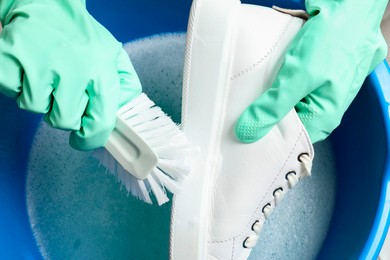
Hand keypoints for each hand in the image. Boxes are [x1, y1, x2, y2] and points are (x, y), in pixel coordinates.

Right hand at [0, 0, 141, 149]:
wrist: (47, 2)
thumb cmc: (82, 35)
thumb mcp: (114, 55)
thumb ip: (125, 85)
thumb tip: (122, 113)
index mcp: (102, 69)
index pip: (100, 121)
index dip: (91, 138)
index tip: (84, 139)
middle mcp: (72, 67)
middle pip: (63, 121)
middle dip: (63, 114)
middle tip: (64, 94)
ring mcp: (39, 63)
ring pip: (36, 108)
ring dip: (41, 98)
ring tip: (47, 74)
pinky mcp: (9, 58)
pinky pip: (11, 92)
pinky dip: (18, 85)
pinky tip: (30, 68)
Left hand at [235, 0, 387, 143]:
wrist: (349, 6)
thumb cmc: (335, 39)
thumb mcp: (299, 76)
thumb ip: (273, 106)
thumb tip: (248, 131)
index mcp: (324, 118)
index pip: (287, 140)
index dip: (264, 135)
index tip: (241, 130)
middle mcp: (321, 108)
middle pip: (285, 121)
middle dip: (264, 114)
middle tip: (241, 111)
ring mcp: (315, 90)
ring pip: (284, 102)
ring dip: (267, 96)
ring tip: (249, 94)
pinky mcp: (310, 76)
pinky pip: (286, 86)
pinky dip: (274, 82)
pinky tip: (263, 78)